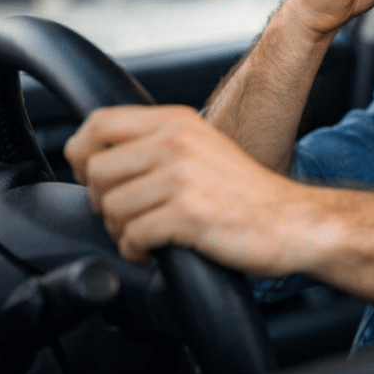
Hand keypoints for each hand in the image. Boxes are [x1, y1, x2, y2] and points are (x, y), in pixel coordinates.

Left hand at [64, 105, 315, 276]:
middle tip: (128, 215)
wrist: (292, 220)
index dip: (82, 154)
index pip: (98, 123)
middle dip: (103, 201)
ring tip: (146, 234)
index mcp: (177, 121)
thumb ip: (158, 142)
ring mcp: (182, 176)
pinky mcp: (187, 213)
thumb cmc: (247, 193)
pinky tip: (155, 250)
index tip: (95, 177)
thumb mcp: (203, 146)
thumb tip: (101, 158)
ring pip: (110, 207)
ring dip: (121, 230)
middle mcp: (176, 141)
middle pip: (95, 170)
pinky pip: (132, 236)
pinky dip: (137, 251)